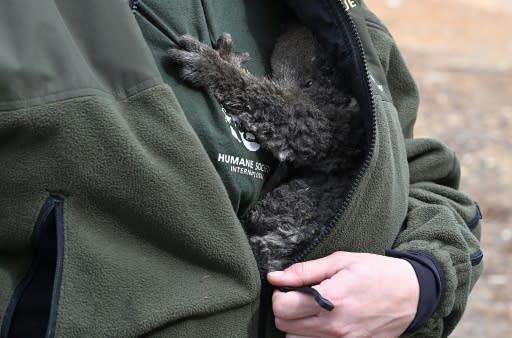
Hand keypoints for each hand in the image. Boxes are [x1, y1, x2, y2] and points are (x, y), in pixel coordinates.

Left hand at [267, 252, 418, 337]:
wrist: (413, 294)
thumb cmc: (376, 272)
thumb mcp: (341, 261)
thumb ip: (305, 271)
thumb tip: (274, 276)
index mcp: (330, 299)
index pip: (281, 308)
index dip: (279, 295)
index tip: (289, 288)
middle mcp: (334, 325)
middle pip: (284, 326)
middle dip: (285, 309)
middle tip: (299, 297)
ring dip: (296, 326)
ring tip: (310, 310)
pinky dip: (311, 337)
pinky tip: (321, 323)